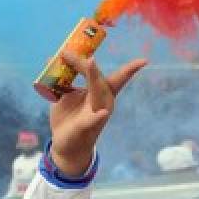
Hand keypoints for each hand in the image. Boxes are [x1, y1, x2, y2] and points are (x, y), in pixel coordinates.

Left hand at [48, 53, 147, 176]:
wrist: (64, 145)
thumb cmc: (68, 117)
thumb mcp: (64, 95)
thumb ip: (62, 78)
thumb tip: (54, 57)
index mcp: (99, 93)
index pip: (117, 79)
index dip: (130, 70)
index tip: (145, 61)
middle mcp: (102, 102)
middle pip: (102, 82)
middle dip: (92, 67)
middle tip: (87, 54)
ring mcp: (96, 115)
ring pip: (99, 96)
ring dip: (94, 79)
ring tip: (91, 62)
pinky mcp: (86, 127)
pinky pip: (92, 121)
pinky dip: (96, 117)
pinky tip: (101, 112)